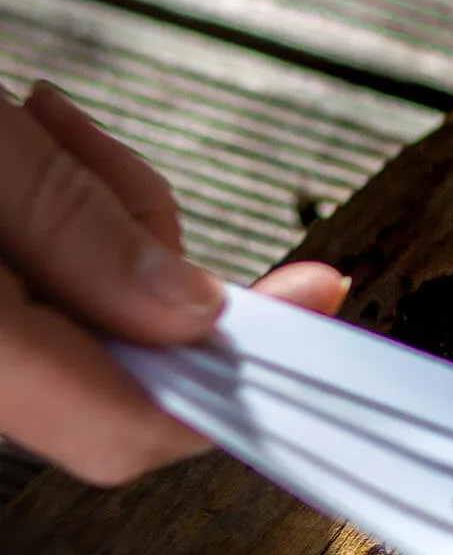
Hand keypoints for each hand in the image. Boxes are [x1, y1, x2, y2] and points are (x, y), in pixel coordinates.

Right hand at [0, 81, 348, 483]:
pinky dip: (47, 216)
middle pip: (118, 357)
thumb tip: (192, 316)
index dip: (237, 379)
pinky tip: (12, 140)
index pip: (128, 432)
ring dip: (87, 208)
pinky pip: (36, 290)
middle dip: (139, 247)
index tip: (319, 300)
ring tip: (22, 122)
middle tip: (73, 144)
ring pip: (82, 310)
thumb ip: (80, 230)